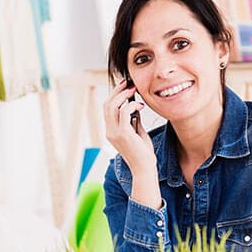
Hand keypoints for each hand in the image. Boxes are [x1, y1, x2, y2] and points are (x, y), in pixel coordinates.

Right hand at [103, 80, 159, 207]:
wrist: (144, 168)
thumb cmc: (142, 152)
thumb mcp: (136, 132)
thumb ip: (133, 120)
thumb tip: (134, 107)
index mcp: (111, 131)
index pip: (107, 108)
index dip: (114, 95)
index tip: (125, 86)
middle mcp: (110, 131)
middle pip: (107, 104)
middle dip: (117, 91)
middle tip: (129, 84)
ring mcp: (115, 133)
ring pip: (112, 106)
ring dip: (124, 95)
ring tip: (134, 90)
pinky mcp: (123, 134)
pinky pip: (123, 113)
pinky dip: (132, 105)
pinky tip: (140, 105)